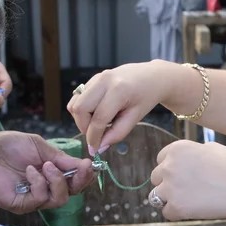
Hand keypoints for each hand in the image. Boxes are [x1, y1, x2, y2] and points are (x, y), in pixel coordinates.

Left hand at [0, 131, 93, 213]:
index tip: (89, 164)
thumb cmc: (6, 147)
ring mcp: (34, 199)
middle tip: (81, 167)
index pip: (75, 180)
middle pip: (72, 192)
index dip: (85, 175)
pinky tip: (29, 172)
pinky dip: (39, 184)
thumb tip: (84, 164)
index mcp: (51, 173)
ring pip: (60, 199)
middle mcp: (45, 188)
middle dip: (80, 180)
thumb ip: (60, 157)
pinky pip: (40, 200)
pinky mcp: (22, 205)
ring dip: (57, 181)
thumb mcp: (39, 146)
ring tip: (45, 166)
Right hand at [67, 60, 193, 153]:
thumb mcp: (135, 117)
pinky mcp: (92, 79)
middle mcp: (103, 80)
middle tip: (96, 135)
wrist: (151, 77)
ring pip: (74, 103)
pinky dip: (82, 110)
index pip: (98, 118)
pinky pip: (77, 97)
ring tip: (98, 123)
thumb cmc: (145, 97)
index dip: (94, 137)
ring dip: (81, 118)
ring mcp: (96, 78)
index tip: (95, 149)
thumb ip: (117, 133)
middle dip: (84, 127)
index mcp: (118, 90)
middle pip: (79, 108)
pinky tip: (97, 113)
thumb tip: (99, 147)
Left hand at [149, 140, 225, 221]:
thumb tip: (189, 159)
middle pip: (155, 178)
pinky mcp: (176, 207)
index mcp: (177, 149)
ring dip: (168, 199)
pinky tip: (193, 210)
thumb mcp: (212, 148)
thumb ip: (193, 153)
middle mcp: (169, 166)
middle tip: (187, 190)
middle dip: (168, 184)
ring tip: (187, 201)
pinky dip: (178, 214)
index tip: (184, 176)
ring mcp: (170, 188)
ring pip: (155, 197)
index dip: (172, 169)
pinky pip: (167, 213)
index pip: (160, 160)